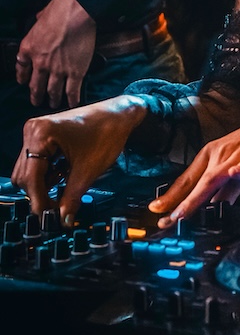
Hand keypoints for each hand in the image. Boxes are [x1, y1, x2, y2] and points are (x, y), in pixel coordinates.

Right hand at [11, 95, 147, 224]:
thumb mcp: (88, 170)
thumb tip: (62, 220)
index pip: (30, 177)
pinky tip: (63, 177)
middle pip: (24, 176)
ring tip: (64, 192)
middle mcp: (34, 131)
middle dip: (40, 194)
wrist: (120, 114)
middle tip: (58, 209)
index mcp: (41, 134)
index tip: (49, 217)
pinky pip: (36, 163)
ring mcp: (37, 132)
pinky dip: (48, 174)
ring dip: (44, 185)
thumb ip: (71, 198)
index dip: (39, 201)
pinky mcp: (43, 136)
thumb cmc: (108, 132)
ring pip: (29, 171)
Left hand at [15, 0, 96, 107]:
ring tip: (54, 104)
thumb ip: (39, 21)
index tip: (24, 82)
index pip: (21, 68)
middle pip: (36, 86)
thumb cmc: (60, 10)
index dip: (22, 77)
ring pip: (53, 91)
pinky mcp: (75, 72)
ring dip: (53, 100)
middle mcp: (41, 63)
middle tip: (37, 101)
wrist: (75, 14)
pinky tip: (73, 104)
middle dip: (36, 96)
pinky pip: (72, 91)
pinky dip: (72, 100)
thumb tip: (40, 16)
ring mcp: (58, 70)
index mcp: (29, 48)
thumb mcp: (41, 15)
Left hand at [148, 103, 239, 226]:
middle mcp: (220, 156)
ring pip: (215, 177)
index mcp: (213, 157)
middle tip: (163, 220)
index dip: (172, 198)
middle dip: (178, 203)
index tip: (158, 214)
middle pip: (196, 182)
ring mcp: (237, 155)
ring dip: (198, 195)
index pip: (188, 181)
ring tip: (185, 211)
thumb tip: (212, 210)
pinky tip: (235, 173)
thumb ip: (226, 192)